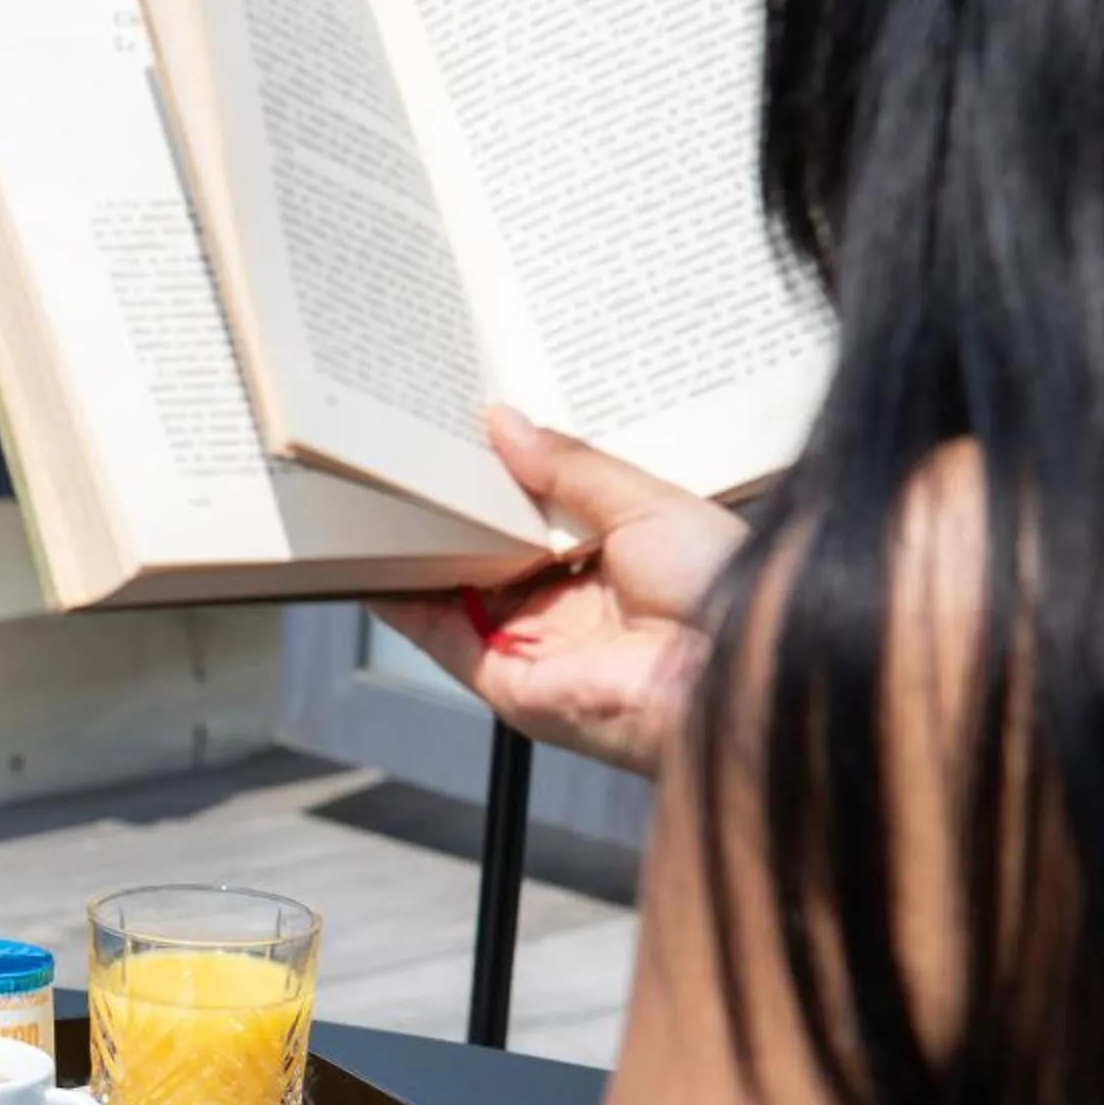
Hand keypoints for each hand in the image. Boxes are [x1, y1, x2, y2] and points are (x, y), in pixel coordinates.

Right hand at [372, 406, 746, 776]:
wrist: (728, 667)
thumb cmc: (716, 585)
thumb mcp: (643, 501)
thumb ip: (569, 467)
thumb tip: (506, 423)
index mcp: (612, 565)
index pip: (539, 519)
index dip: (502, 483)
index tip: (463, 439)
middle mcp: (570, 609)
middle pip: (492, 556)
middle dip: (454, 513)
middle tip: (411, 458)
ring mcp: (536, 646)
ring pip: (459, 595)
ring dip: (420, 553)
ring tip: (381, 496)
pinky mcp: (509, 682)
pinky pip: (443, 637)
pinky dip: (404, 602)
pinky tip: (375, 560)